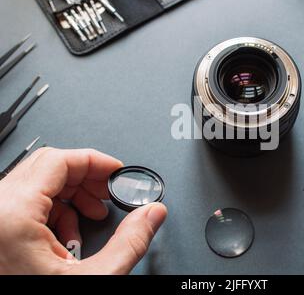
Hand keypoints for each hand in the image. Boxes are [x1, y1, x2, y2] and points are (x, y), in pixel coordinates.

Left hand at [0, 148, 166, 274]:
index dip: (96, 161)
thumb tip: (153, 214)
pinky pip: (28, 203)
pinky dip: (55, 211)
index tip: (117, 172)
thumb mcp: (92, 279)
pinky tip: (69, 234)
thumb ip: (130, 242)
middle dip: (87, 179)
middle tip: (110, 194)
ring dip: (72, 195)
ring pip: (38, 185)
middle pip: (49, 168)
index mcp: (12, 214)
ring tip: (91, 217)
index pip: (59, 160)